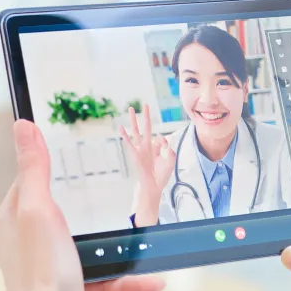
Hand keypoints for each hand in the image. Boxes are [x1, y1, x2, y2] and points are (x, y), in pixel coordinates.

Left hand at [0, 120, 164, 290]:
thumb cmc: (41, 274)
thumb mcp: (40, 210)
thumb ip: (34, 169)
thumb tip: (22, 125)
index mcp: (14, 218)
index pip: (31, 180)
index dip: (53, 165)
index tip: (81, 152)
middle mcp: (26, 242)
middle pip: (63, 211)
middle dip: (93, 204)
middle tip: (120, 190)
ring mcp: (48, 268)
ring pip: (89, 246)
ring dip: (119, 246)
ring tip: (146, 238)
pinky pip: (103, 279)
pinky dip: (126, 279)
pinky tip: (152, 280)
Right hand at [119, 107, 175, 225]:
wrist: (154, 185)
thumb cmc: (162, 174)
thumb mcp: (170, 159)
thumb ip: (169, 147)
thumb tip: (160, 136)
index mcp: (156, 147)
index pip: (160, 138)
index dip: (163, 142)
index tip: (164, 146)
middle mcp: (147, 146)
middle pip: (146, 127)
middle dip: (146, 116)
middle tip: (145, 104)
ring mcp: (140, 149)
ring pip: (136, 131)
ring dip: (134, 120)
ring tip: (131, 108)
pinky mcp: (135, 154)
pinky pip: (129, 143)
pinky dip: (124, 135)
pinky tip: (120, 127)